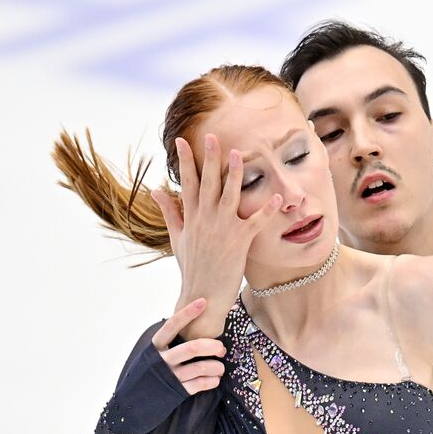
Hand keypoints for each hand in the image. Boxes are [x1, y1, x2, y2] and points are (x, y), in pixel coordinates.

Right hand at [149, 133, 282, 324]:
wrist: (201, 297)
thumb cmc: (191, 268)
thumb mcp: (177, 238)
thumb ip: (170, 212)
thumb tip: (156, 190)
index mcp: (191, 218)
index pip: (187, 183)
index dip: (185, 161)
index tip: (181, 140)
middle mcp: (205, 220)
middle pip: (208, 183)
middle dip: (210, 158)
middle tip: (213, 136)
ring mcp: (222, 230)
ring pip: (229, 196)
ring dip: (235, 175)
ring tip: (240, 153)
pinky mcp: (239, 242)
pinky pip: (255, 222)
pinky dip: (266, 210)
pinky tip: (276, 197)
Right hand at [151, 297, 227, 395]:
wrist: (132, 403)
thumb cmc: (148, 374)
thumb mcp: (151, 355)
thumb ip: (167, 344)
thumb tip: (191, 328)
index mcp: (155, 347)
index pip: (171, 326)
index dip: (187, 313)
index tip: (203, 302)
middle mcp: (162, 360)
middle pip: (192, 348)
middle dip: (211, 346)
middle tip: (221, 348)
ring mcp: (170, 377)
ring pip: (200, 368)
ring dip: (216, 367)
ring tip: (220, 368)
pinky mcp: (176, 392)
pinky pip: (200, 384)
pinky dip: (211, 381)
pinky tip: (215, 379)